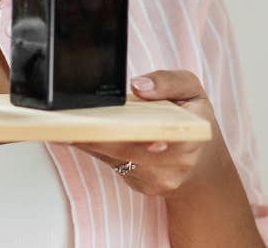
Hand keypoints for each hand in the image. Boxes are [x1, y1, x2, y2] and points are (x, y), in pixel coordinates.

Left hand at [69, 70, 225, 198]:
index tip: (108, 127)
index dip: (133, 133)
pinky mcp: (140, 185)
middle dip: (96, 134)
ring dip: (89, 141)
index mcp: (191, 135)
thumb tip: (138, 85)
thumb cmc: (195, 120)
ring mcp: (157, 179)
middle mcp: (175, 164)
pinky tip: (79, 135)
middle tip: (67, 121)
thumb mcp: (192, 89)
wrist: (204, 164)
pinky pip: (113, 164)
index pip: (162, 136)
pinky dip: (96, 148)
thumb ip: (168, 81)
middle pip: (127, 149)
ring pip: (115, 158)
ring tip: (64, 125)